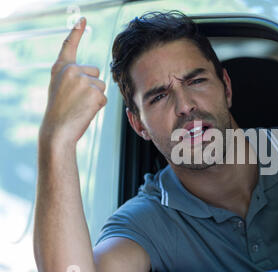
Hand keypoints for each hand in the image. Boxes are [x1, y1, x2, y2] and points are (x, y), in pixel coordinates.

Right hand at [40, 17, 106, 147]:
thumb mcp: (61, 88)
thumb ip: (74, 77)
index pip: (69, 46)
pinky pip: (104, 97)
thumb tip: (97, 76)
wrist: (58, 129)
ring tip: (80, 106)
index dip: (76, 32)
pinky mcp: (95, 91)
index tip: (83, 19)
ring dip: (96, 97)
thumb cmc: (60, 111)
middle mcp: (72, 70)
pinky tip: (85, 111)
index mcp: (61, 68)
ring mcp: (84, 80)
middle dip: (92, 85)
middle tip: (77, 100)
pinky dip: (98, 106)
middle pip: (96, 72)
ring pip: (102, 85)